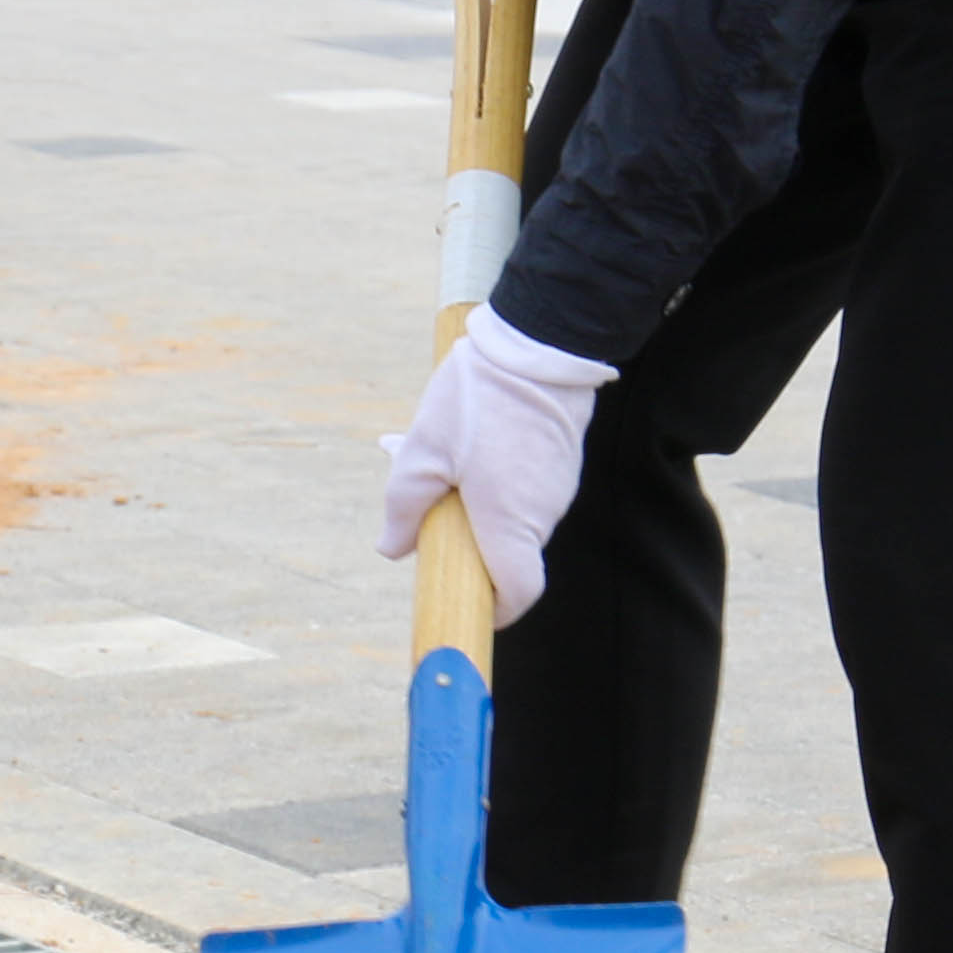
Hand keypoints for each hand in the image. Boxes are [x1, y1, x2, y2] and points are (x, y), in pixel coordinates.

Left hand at [375, 307, 613, 623]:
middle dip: (468, 541)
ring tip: (432, 454)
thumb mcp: (422, 453)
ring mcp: (558, 485)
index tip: (467, 603)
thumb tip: (391, 549)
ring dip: (476, 500)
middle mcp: (542, 512)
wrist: (537, 343)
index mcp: (509, 523)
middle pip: (508, 551)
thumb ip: (403, 509)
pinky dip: (494, 476)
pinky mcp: (562, 458)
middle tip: (426, 509)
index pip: (519, 593)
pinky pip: (526, 485)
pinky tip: (463, 437)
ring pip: (514, 513)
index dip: (494, 610)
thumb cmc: (477, 401)